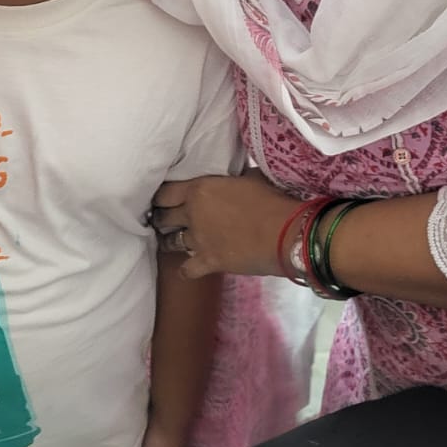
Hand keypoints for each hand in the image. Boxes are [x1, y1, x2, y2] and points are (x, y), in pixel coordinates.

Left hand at [152, 170, 297, 279]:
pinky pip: (187, 269)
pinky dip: (186, 269)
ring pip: (171, 241)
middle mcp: (192, 214)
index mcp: (200, 189)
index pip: (166, 192)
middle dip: (161, 217)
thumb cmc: (272, 200)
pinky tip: (186, 269)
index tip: (161, 198)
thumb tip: (233, 176)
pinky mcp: (209, 262)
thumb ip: (233, 178)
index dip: (161, 196)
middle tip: (162, 218)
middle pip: (164, 216)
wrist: (286, 233)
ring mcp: (198, 240)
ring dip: (170, 240)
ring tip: (171, 239)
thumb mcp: (251, 177)